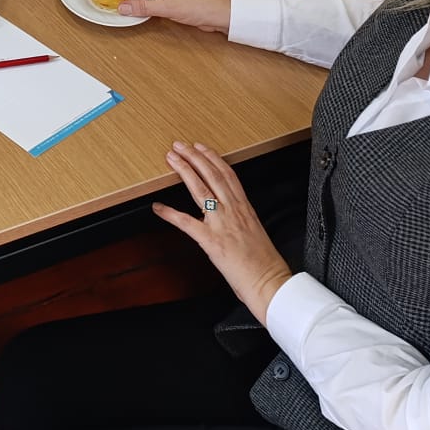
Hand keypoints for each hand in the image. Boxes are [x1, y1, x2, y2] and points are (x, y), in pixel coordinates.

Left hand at [152, 141, 293, 322]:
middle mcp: (234, 211)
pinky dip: (170, 214)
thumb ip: (242, 220)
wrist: (270, 282)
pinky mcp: (212, 241)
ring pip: (200, 189)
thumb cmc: (265, 264)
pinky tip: (158, 207)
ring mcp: (222, 224)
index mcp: (245, 209)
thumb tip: (231, 217)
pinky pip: (186, 223)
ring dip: (184, 171)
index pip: (228, 175)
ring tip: (172, 159)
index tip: (201, 148)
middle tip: (179, 146)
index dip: (213, 158)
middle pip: (212, 175)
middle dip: (194, 157)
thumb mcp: (256, 232)